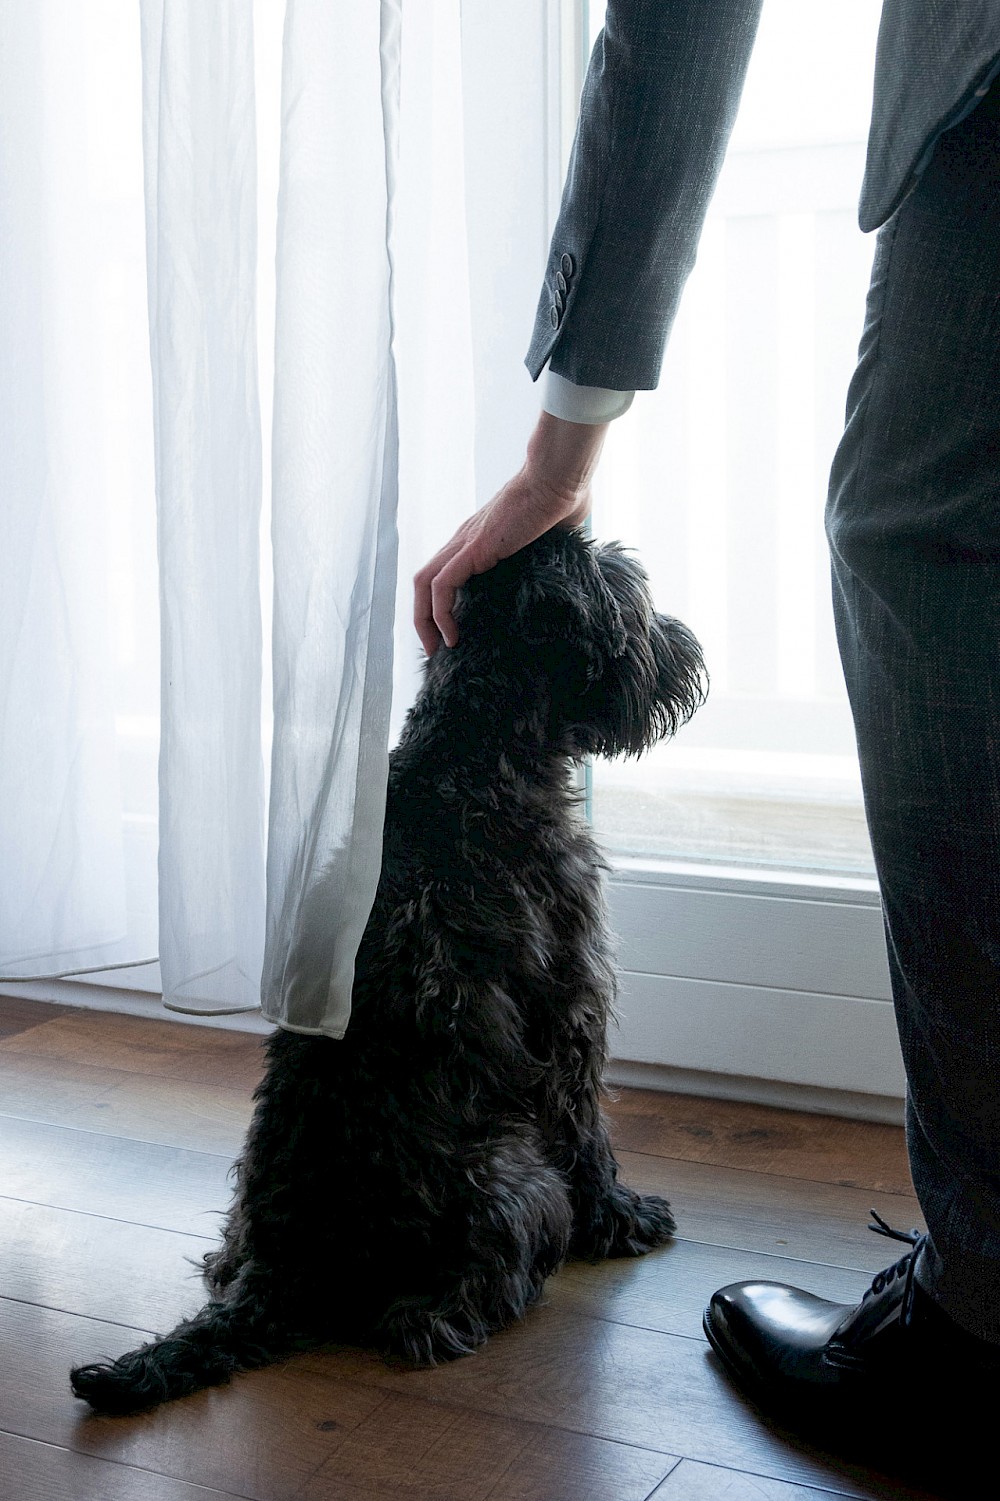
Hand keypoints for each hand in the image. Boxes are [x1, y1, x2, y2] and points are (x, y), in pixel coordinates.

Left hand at [413, 411, 608, 655]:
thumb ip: (551, 556)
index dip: (443, 604)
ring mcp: (465, 543)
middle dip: (424, 618)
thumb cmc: (563, 498)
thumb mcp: (554, 539)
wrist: (559, 477)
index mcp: (479, 539)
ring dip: (424, 621)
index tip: (457, 631)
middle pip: (425, 581)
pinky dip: (440, 615)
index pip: (445, 572)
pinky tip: (455, 637)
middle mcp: (464, 541)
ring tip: (440, 649)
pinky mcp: (473, 549)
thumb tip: (570, 574)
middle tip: (437, 649)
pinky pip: (441, 586)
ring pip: (424, 585)